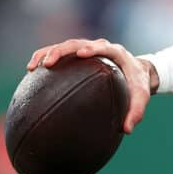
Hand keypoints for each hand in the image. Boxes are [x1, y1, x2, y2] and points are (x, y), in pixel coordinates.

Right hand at [26, 38, 155, 133]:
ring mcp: (88, 49)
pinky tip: (31, 73)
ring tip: (32, 67)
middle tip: (47, 63)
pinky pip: (61, 54)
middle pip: (78, 43)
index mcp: (116, 53)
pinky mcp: (79, 55)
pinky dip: (46, 59)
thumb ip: (136, 112)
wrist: (137, 72)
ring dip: (47, 53)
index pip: (103, 47)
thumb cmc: (138, 85)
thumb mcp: (141, 97)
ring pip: (65, 46)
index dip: (92, 48)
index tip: (82, 54)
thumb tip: (126, 130)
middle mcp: (100, 47)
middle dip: (61, 50)